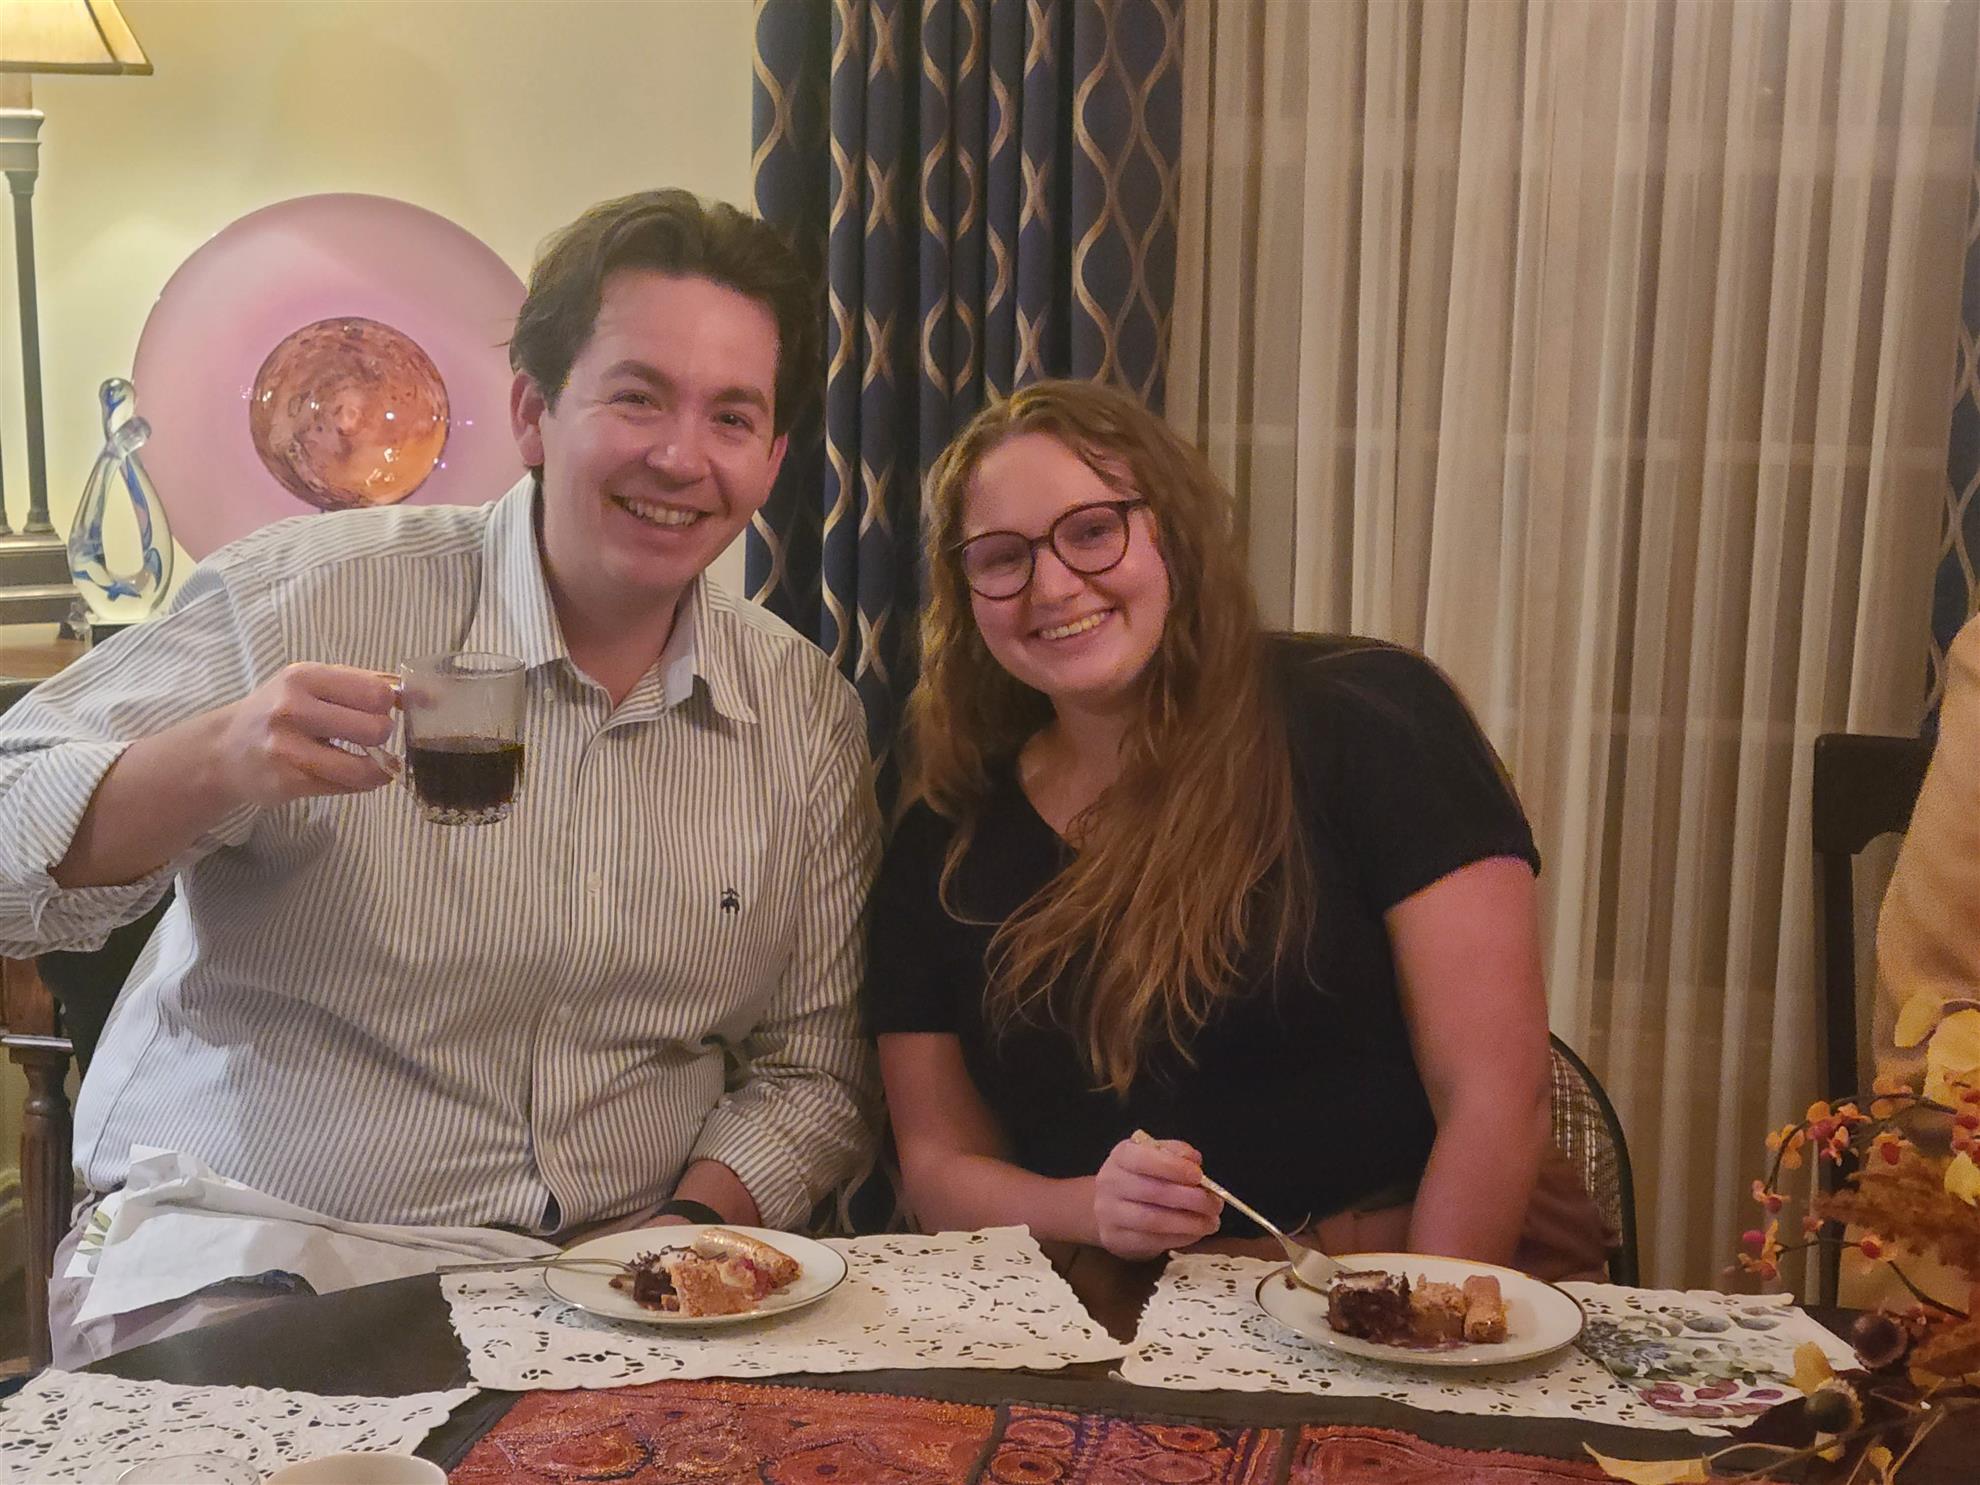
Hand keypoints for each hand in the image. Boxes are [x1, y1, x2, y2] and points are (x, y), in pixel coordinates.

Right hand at [211, 663, 399, 808]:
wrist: (225, 749)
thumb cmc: (279, 710)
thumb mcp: (311, 684)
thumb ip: (360, 684)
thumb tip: (417, 694)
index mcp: (303, 676)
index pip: (376, 692)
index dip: (387, 705)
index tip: (379, 710)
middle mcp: (292, 709)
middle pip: (375, 728)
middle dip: (382, 735)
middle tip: (370, 736)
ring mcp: (288, 749)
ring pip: (363, 767)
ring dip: (377, 768)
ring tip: (372, 762)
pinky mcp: (288, 782)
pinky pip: (346, 787)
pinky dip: (360, 784)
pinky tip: (353, 775)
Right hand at [1092, 1135, 1223, 1259]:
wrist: (1108, 1208)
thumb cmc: (1139, 1178)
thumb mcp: (1153, 1157)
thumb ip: (1174, 1154)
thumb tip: (1195, 1161)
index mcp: (1121, 1157)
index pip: (1143, 1159)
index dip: (1172, 1167)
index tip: (1199, 1175)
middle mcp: (1111, 1184)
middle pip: (1152, 1192)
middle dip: (1190, 1199)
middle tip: (1215, 1204)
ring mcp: (1111, 1214)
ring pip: (1153, 1220)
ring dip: (1188, 1223)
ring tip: (1211, 1222)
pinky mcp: (1118, 1240)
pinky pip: (1153, 1241)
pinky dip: (1180, 1238)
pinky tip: (1196, 1233)